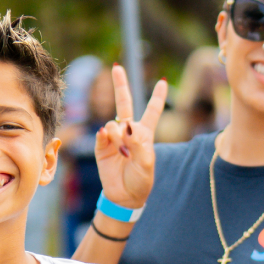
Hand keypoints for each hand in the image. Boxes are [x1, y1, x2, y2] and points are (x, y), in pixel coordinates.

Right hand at [94, 65, 166, 208]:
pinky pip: (102, 134)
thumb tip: (127, 125)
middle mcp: (129, 132)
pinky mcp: (101, 146)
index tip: (162, 81)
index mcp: (145, 134)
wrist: (125, 196)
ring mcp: (114, 138)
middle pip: (125, 104)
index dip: (157, 97)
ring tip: (122, 149)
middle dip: (121, 85)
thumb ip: (139, 143)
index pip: (152, 111)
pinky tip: (109, 141)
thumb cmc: (141, 180)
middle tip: (117, 67)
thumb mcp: (147, 163)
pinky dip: (105, 136)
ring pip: (114, 123)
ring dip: (117, 133)